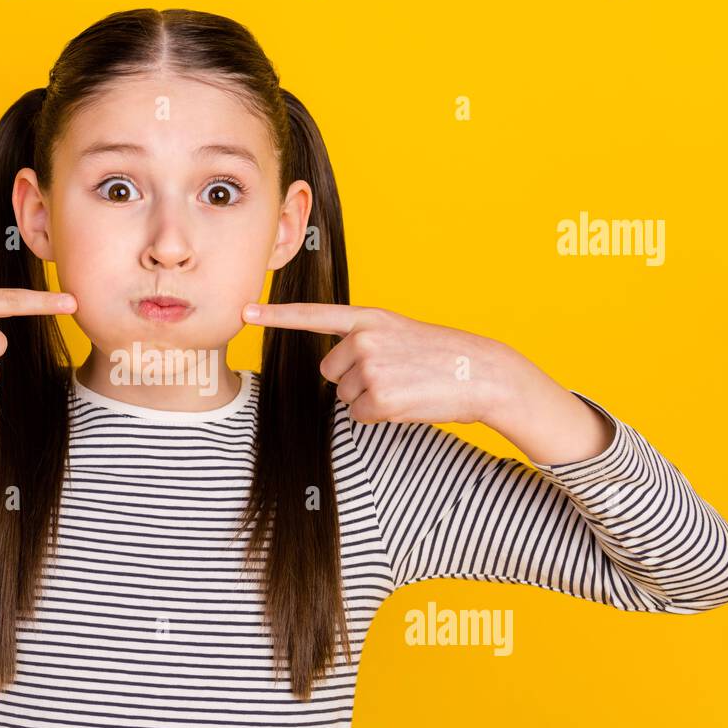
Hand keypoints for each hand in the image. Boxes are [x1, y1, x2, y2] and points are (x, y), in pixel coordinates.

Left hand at [242, 301, 521, 424]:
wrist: (482, 372)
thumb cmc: (443, 356)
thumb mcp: (400, 334)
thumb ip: (364, 341)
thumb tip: (335, 370)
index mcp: (370, 319)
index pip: (314, 315)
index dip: (276, 316)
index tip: (245, 311)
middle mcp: (364, 339)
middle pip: (330, 372)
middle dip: (354, 380)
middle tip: (395, 375)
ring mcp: (371, 368)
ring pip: (344, 396)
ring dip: (370, 399)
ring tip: (406, 386)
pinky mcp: (380, 398)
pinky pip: (359, 415)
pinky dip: (380, 416)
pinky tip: (407, 402)